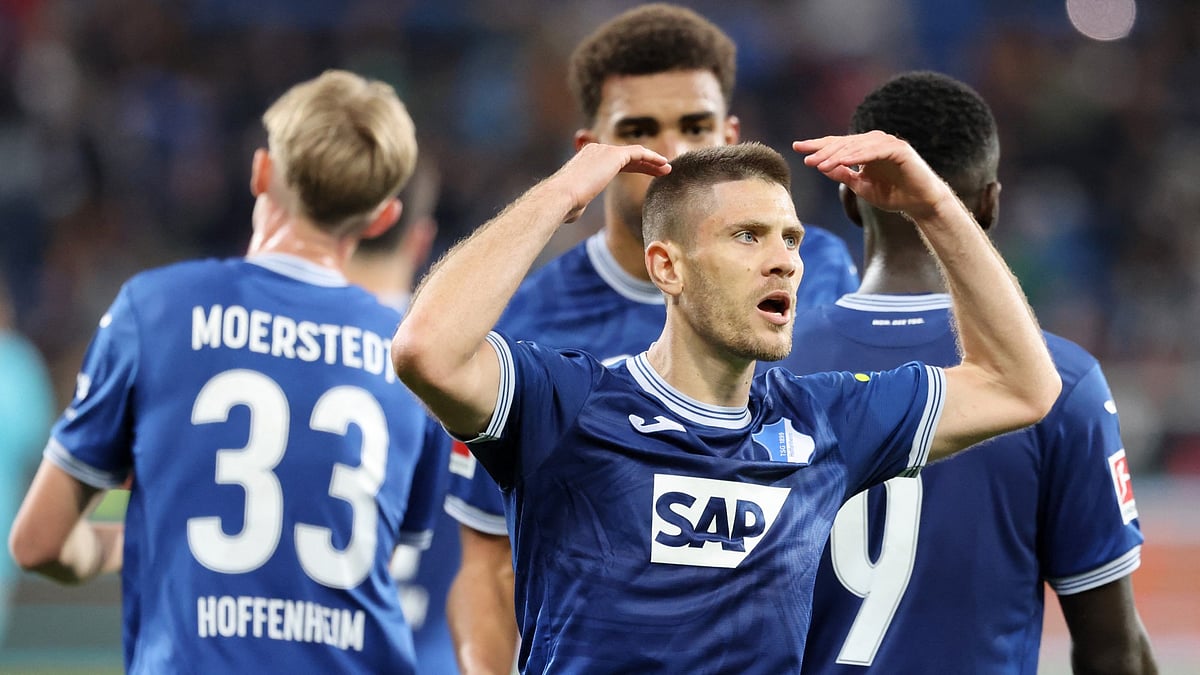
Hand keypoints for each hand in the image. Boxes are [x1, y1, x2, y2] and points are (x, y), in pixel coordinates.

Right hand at [549, 143, 670, 222]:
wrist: (561, 196)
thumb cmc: (564, 205)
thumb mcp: (572, 203)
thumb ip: (578, 203)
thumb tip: (575, 211)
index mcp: (586, 159)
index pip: (615, 160)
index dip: (633, 167)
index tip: (646, 173)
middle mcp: (595, 150)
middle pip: (626, 155)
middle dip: (645, 163)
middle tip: (661, 170)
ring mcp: (604, 150)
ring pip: (635, 153)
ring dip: (652, 160)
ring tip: (667, 168)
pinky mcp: (614, 154)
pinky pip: (638, 153)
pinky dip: (652, 157)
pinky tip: (663, 164)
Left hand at [792, 131, 953, 220]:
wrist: (920, 203)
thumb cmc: (893, 194)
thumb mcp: (861, 186)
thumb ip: (843, 174)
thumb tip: (822, 166)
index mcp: (864, 149)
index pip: (837, 145)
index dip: (817, 145)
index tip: (797, 147)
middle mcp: (875, 142)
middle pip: (844, 143)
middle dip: (823, 150)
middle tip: (805, 157)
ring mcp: (887, 144)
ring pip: (856, 146)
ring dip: (837, 155)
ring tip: (818, 164)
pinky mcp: (899, 150)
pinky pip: (873, 151)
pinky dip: (856, 156)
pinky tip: (842, 162)